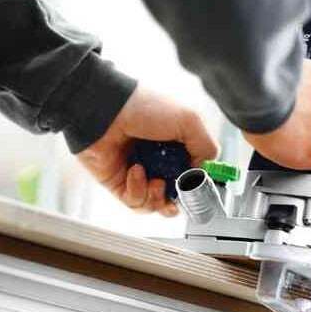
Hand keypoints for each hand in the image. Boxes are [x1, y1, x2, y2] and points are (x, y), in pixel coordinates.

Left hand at [76, 87, 218, 215]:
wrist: (104, 111)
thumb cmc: (143, 107)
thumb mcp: (188, 120)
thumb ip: (206, 147)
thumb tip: (203, 173)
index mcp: (176, 144)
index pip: (193, 172)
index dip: (197, 183)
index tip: (198, 187)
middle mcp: (158, 160)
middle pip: (176, 193)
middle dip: (180, 197)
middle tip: (178, 191)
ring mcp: (139, 173)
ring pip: (157, 204)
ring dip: (159, 197)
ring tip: (155, 181)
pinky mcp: (119, 183)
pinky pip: (135, 202)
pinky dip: (138, 190)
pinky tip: (135, 171)